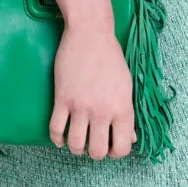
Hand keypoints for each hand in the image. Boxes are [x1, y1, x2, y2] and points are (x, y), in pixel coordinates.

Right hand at [50, 24, 136, 158]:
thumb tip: (132, 138)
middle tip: (92, 143)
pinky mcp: (62, 98)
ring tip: (76, 141)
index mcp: (123, 108)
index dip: (116, 152)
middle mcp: (103, 111)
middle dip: (94, 153)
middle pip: (97, 152)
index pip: (122, 148)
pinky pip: (55, 129)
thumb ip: (127, 114)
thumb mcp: (126, 86)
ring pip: (75, 145)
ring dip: (75, 148)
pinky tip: (60, 137)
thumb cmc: (111, 58)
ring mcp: (81, 106)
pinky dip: (56, 138)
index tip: (110, 145)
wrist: (90, 34)